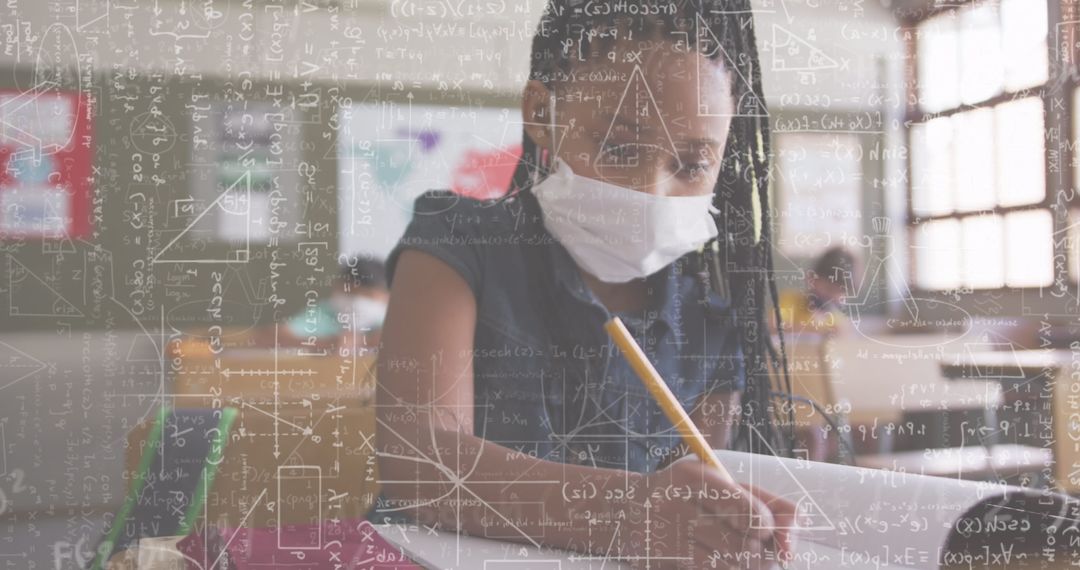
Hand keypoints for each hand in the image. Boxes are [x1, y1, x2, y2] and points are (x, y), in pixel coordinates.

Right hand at [622, 458, 796, 568]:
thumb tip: (796, 534)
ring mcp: (669, 541)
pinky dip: (723, 569)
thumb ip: (767, 502)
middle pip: (747, 550)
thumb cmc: (688, 495)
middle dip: (760, 552)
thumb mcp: (722, 484)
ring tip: (734, 550)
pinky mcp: (664, 563)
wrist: (627, 511)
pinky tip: (714, 557)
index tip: (763, 527)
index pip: (754, 516)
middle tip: (751, 543)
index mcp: (697, 479)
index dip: (769, 528)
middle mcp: (679, 508)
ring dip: (744, 564)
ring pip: (733, 568)